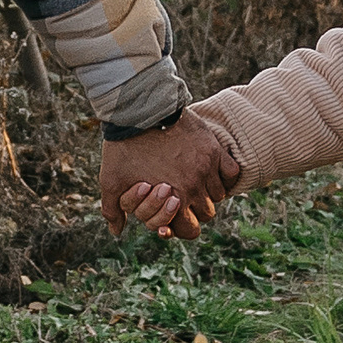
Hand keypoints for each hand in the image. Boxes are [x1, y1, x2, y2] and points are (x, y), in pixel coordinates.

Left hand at [102, 111, 239, 238]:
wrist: (139, 111)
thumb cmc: (123, 148)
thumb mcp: (110, 181)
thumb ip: (112, 209)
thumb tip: (116, 231)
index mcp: (172, 200)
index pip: (190, 230)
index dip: (183, 226)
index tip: (176, 215)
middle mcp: (194, 187)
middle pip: (207, 214)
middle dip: (195, 209)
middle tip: (183, 196)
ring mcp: (206, 167)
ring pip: (219, 195)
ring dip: (208, 192)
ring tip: (194, 181)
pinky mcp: (214, 149)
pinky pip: (231, 172)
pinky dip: (223, 174)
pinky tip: (209, 169)